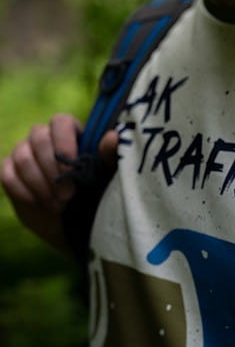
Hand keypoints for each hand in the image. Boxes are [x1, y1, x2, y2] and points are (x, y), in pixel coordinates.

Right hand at [1, 114, 117, 251]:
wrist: (74, 224)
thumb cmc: (95, 194)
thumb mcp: (107, 178)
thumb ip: (110, 157)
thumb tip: (113, 138)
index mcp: (70, 132)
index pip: (60, 122)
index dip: (64, 143)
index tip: (73, 168)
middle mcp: (44, 137)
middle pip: (38, 138)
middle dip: (53, 171)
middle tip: (68, 197)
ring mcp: (23, 153)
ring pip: (22, 157)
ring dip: (40, 184)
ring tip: (58, 205)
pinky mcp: (9, 172)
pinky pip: (7, 175)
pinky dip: (24, 192)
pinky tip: (41, 205)